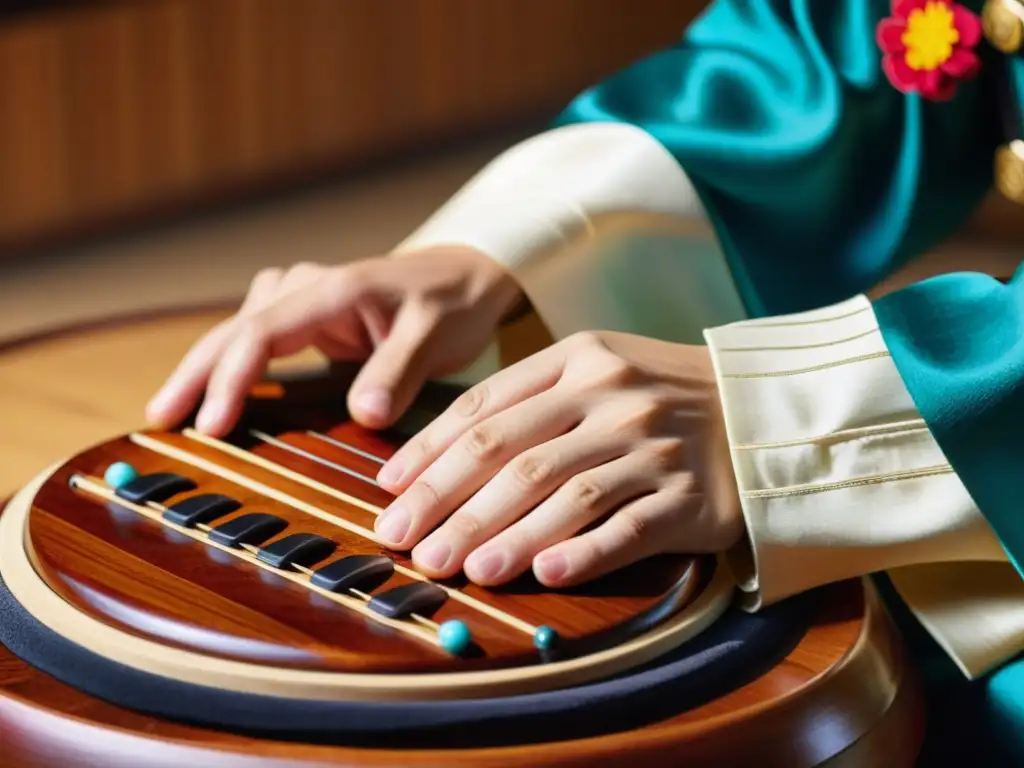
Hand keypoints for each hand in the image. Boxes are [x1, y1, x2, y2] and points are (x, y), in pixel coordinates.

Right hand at [146, 246, 522, 434]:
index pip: (262, 333)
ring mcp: (305, 301)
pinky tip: (221, 390)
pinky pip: (257, 336)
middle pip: (235, 329)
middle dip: (195, 375)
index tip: (211, 424)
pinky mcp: (310, 318)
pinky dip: (234, 362)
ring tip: (174, 409)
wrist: (467, 277)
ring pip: (240, 329)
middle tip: (159, 419)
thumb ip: (398, 371)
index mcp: (333, 291)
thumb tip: (364, 414)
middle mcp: (308, 289)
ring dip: (206, 366)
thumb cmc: (452, 304)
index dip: (231, 380)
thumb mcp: (435, 335)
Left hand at [373, 331, 742, 587]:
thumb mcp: (596, 369)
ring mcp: (654, 447)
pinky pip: (631, 527)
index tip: (389, 493)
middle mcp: (612, 397)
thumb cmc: (659, 394)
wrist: (760, 407)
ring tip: (463, 568)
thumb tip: (439, 458)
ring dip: (507, 535)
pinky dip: (585, 552)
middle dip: (449, 503)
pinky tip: (546, 574)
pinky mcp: (691, 496)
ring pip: (565, 494)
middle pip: (514, 456)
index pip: (486, 409)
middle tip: (407, 544)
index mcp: (578, 361)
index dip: (430, 454)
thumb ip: (527, 402)